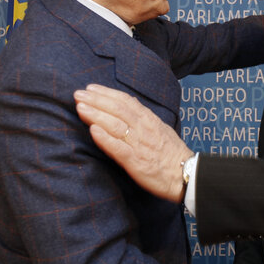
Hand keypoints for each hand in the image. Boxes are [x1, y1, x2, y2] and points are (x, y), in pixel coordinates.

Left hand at [74, 84, 192, 202]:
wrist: (186, 174)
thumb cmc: (172, 154)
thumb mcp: (160, 129)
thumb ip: (144, 118)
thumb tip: (130, 105)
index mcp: (149, 119)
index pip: (125, 101)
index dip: (106, 93)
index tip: (90, 88)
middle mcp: (143, 128)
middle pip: (117, 109)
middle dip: (96, 100)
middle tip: (78, 94)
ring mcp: (139, 145)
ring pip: (115, 125)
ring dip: (96, 115)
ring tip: (80, 108)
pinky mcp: (135, 162)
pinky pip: (118, 148)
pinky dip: (105, 138)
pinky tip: (93, 131)